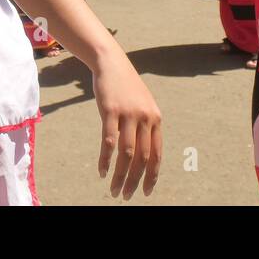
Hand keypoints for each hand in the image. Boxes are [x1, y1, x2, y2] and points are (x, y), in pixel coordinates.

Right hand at [92, 50, 162, 198]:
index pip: (156, 154)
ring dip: (120, 175)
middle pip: (141, 157)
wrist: (111, 63)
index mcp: (156, 119)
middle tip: (125, 196)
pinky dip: (105, 160)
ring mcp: (128, 114)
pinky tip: (102, 171)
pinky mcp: (110, 110)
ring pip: (126, 153)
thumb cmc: (125, 88)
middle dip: (134, 180)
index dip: (152, 176)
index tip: (145, 192)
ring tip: (114, 190)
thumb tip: (142, 156)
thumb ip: (145, 127)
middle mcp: (145, 118)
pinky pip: (109, 142)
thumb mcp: (141, 106)